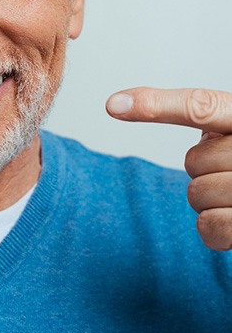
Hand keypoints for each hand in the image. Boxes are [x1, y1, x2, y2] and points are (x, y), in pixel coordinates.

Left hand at [106, 87, 231, 250]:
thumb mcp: (229, 126)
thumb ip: (201, 111)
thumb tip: (118, 105)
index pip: (200, 107)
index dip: (155, 105)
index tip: (113, 105)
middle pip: (194, 161)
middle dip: (202, 169)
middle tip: (229, 170)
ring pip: (198, 194)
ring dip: (208, 199)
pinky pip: (211, 225)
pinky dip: (213, 227)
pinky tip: (231, 217)